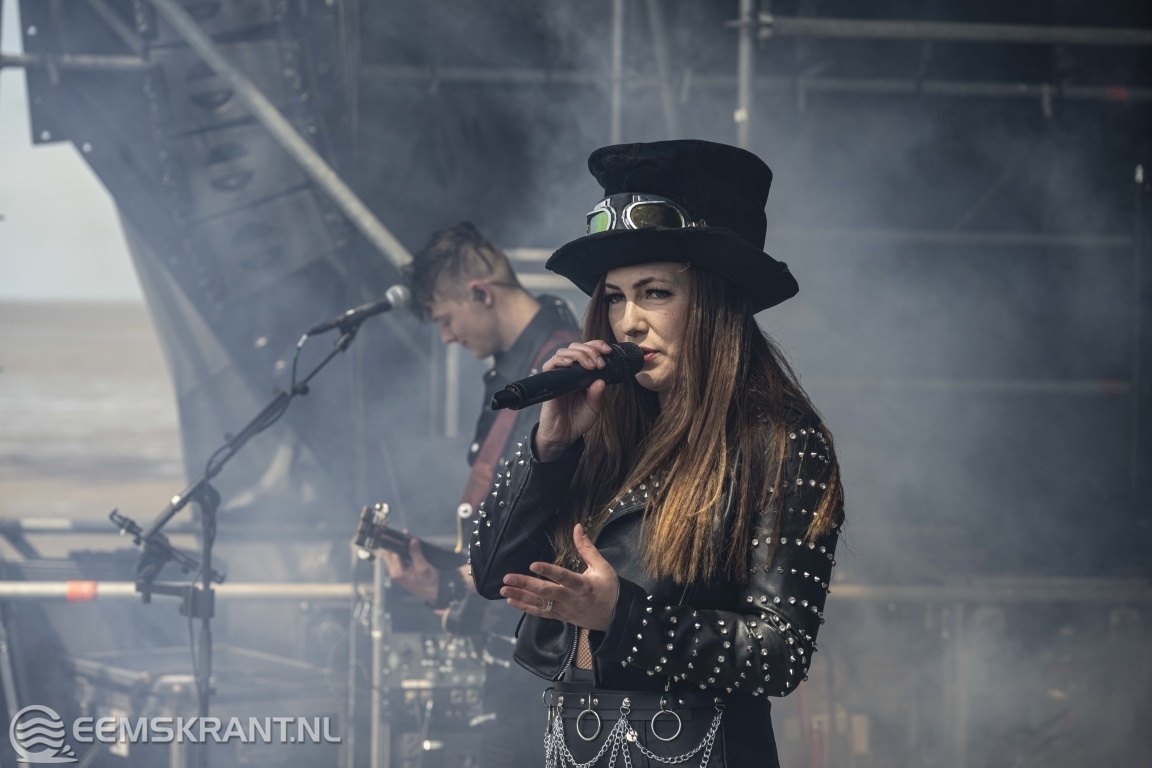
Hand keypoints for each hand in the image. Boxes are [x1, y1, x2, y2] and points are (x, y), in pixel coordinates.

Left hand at [379, 537, 438, 602]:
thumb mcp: (423, 567)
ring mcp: (395, 571)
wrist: (430, 591)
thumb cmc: (427, 583)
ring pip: (390, 555)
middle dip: (396, 543)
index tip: (403, 535)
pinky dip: (400, 551)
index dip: (397, 542)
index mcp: (397, 572)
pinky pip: (395, 558)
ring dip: (398, 546)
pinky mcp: (398, 570)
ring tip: (407, 539)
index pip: (392, 553)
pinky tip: (407, 547)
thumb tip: (412, 541)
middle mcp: (393, 572)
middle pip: (388, 553)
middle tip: (405, 535)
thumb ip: (416, 553)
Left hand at [499, 524, 617, 631]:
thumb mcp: (602, 566)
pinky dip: (525, 608)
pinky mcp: (560, 617)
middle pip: (545, 592)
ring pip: (540, 604)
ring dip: (521, 596)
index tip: (532, 565)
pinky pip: (541, 613)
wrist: (616, 616)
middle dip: (525, 584)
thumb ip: (587, 548)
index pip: (563, 577)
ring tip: (504, 589)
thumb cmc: (609, 588)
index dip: (548, 571)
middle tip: (507, 577)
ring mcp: (564, 610)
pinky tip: (512, 600)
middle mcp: (571, 599)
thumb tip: (577, 527)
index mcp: (582, 585)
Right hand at [535, 340, 612, 461]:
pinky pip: (550, 365)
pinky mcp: (549, 383)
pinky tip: (570, 364)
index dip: (596, 346)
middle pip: (575, 347)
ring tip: (590, 365)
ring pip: (563, 352)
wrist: (564, 436)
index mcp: (582, 374)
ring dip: (578, 354)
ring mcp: (559, 376)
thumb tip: (600, 380)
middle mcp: (570, 372)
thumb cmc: (578, 420)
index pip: (587, 351)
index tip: (608, 351)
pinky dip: (560, 360)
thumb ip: (597, 395)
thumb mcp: (594, 408)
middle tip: (599, 362)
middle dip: (589, 349)